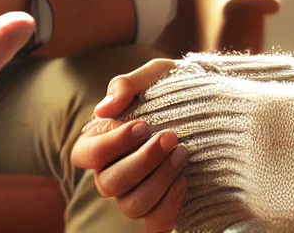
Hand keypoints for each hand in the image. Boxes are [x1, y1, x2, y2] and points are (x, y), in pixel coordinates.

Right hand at [72, 59, 186, 231]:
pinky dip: (170, 204)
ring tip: (183, 153)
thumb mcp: (152, 74)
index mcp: (101, 140)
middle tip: (171, 136)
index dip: (110, 145)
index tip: (141, 125)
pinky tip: (185, 179)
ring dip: (160, 179)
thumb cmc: (171, 86)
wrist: (209, 103)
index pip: (84, 154)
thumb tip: (103, 109)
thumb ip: (126, 85)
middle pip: (110, 183)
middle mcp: (111, 172)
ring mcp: (133, 193)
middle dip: (143, 160)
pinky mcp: (158, 207)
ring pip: (133, 205)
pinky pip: (155, 223)